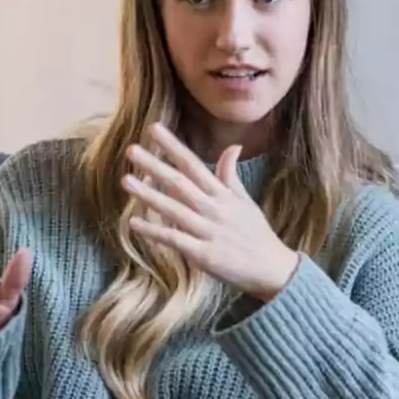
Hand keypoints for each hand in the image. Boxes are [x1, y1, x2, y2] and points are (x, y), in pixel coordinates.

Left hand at [122, 124, 299, 301]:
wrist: (272, 269)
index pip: (194, 165)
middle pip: (180, 183)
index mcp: (223, 195)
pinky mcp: (204, 255)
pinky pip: (175, 240)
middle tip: (131, 150)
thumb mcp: (246, 201)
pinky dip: (154, 232)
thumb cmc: (256, 234)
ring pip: (174, 210)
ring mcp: (208, 232)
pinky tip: (133, 223)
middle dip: (155, 165)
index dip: (174, 146)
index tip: (154, 129)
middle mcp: (214, 209)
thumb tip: (233, 146)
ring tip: (126, 181)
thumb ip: (231, 175)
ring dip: (149, 195)